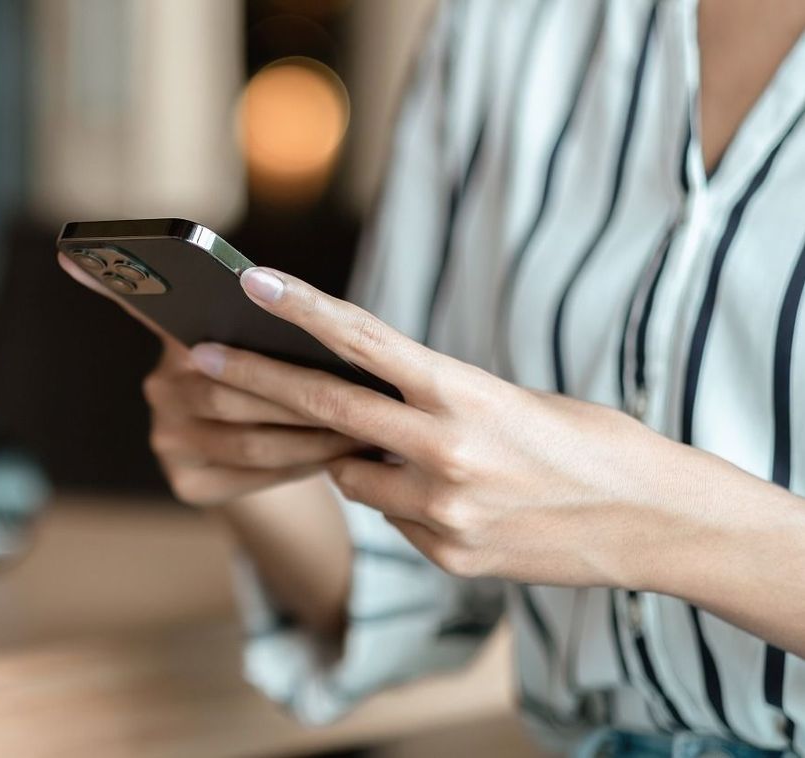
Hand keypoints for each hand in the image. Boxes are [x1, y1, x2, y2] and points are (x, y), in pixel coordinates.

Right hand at [56, 254, 362, 506]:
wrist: (283, 464)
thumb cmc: (287, 387)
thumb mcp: (277, 349)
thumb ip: (271, 327)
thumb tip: (284, 303)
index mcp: (176, 342)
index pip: (141, 306)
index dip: (107, 282)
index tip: (71, 254)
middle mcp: (159, 388)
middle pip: (225, 387)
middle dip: (293, 392)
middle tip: (351, 392)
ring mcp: (167, 439)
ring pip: (247, 436)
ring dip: (309, 433)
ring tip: (359, 426)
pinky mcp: (186, 484)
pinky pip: (253, 474)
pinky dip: (300, 463)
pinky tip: (334, 456)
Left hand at [191, 266, 730, 587]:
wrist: (652, 521)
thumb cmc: (583, 442)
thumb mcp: (507, 399)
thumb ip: (429, 399)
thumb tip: (356, 405)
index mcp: (465, 391)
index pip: (364, 342)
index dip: (301, 311)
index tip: (249, 284)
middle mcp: (445, 448)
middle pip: (324, 409)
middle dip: (254, 382)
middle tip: (200, 359)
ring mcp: (442, 509)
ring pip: (352, 475)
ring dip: (358, 460)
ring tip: (421, 454)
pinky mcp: (445, 554)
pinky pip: (391, 519)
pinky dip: (404, 503)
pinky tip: (459, 500)